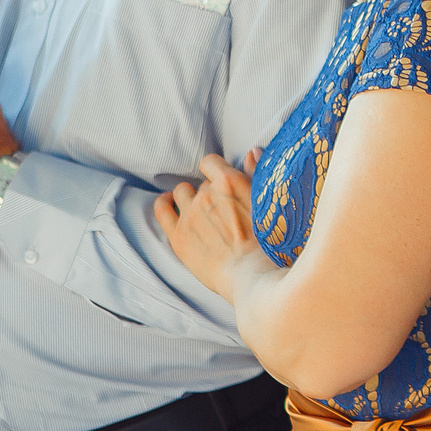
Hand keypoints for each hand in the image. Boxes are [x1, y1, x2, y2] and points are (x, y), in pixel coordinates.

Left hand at [152, 150, 261, 300]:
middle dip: (209, 194)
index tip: (220, 182)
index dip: (215, 172)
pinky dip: (164, 204)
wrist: (252, 277)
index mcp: (230, 182)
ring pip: (181, 193)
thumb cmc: (268, 243)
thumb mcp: (268, 204)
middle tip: (221, 212)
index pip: (211, 162)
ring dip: (189, 199)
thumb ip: (257, 174)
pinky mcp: (178, 235)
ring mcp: (190, 214)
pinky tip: (168, 204)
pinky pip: (162, 209)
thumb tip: (251, 153)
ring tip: (199, 213)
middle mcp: (207, 194)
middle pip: (201, 184)